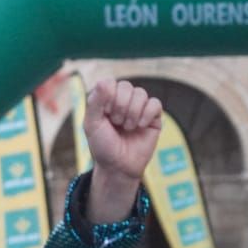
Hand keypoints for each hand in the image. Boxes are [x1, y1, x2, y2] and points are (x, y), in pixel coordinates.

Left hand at [85, 78, 162, 221]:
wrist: (119, 167)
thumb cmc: (103, 146)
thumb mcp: (92, 125)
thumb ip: (95, 102)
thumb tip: (104, 81)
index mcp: (105, 100)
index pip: (110, 82)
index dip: (108, 96)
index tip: (105, 113)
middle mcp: (122, 101)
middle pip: (127, 86)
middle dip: (120, 106)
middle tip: (116, 123)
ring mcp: (138, 108)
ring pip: (141, 93)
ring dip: (132, 112)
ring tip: (127, 128)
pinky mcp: (153, 117)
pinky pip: (155, 103)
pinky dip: (147, 114)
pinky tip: (141, 126)